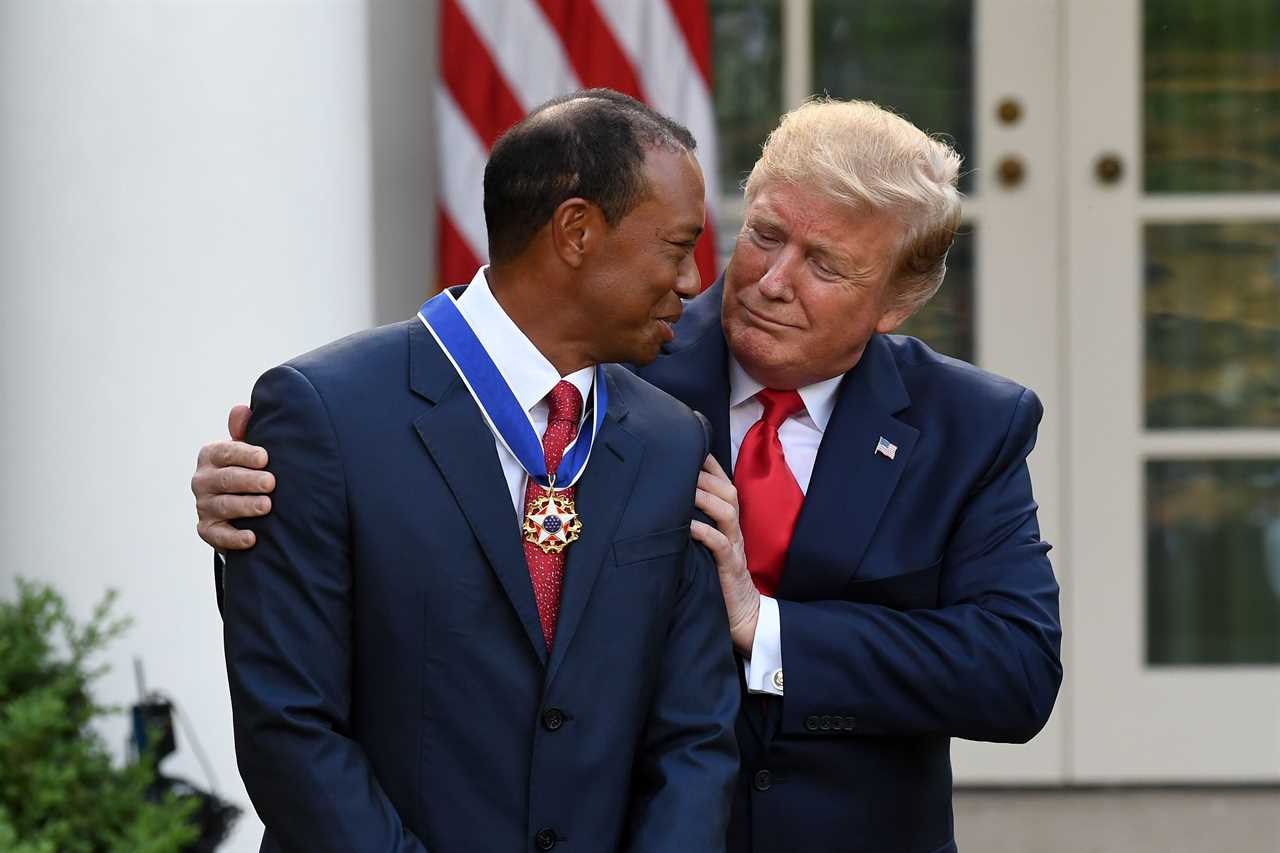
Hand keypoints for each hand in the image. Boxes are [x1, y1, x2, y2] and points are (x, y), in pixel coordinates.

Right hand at [191, 405, 273, 549]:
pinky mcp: (207, 530)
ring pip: (223, 506)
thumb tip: (242, 410)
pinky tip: (252, 537)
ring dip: (245, 506)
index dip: (244, 454)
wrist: (240, 505)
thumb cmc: (248, 468)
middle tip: (271, 482)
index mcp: (211, 455)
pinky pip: (217, 535)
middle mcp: (202, 480)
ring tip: (267, 506)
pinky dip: (234, 538)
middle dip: (249, 481)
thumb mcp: (247, 448)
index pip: (225, 452)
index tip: (265, 458)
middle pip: (225, 479)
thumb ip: (244, 429)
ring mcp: (203, 506)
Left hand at [690, 454, 758, 654]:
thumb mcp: (706, 551)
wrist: (744, 620)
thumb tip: (663, 509)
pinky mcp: (730, 569)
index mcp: (728, 525)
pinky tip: (688, 525)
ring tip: (685, 486)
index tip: (688, 447)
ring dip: (705, 497)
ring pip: (727, 512)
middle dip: (706, 474)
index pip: (723, 486)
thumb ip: (694, 529)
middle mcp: (734, 532)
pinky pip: (721, 545)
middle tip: (682, 461)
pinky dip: (705, 533)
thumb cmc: (718, 583)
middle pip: (727, 492)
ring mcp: (734, 548)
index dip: (709, 466)